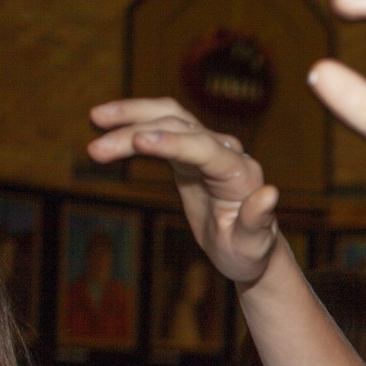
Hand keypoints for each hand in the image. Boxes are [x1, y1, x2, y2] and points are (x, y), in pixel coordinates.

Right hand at [87, 98, 279, 285]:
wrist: (246, 248)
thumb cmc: (248, 251)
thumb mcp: (252, 246)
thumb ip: (258, 221)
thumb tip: (270, 193)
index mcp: (241, 175)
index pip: (206, 149)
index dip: (173, 143)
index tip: (139, 140)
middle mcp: (227, 153)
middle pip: (181, 129)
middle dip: (137, 135)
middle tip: (96, 150)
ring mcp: (209, 147)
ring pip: (170, 117)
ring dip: (133, 114)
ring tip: (96, 118)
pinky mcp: (191, 150)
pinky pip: (163, 125)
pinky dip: (137, 120)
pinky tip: (106, 122)